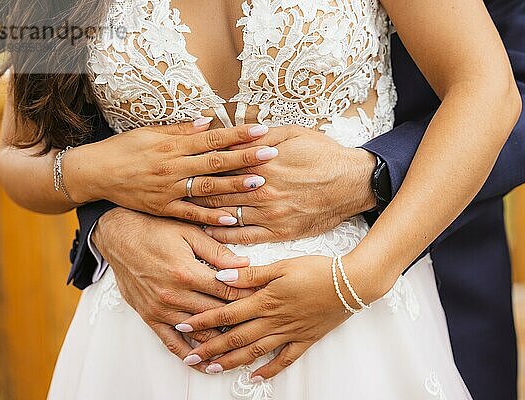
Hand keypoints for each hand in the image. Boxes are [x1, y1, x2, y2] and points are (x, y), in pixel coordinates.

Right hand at [67, 119, 277, 225]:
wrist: (94, 173)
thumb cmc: (123, 149)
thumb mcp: (149, 132)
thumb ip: (180, 130)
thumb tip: (208, 121)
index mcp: (171, 146)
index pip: (211, 139)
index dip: (237, 134)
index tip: (260, 130)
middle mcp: (173, 168)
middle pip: (215, 162)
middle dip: (245, 158)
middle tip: (270, 155)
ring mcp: (169, 191)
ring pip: (207, 188)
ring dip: (234, 186)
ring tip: (259, 183)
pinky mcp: (163, 209)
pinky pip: (190, 214)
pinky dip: (210, 216)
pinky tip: (232, 218)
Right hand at [92, 207, 254, 370]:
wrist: (119, 236)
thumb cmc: (155, 230)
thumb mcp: (189, 233)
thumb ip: (218, 252)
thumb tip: (245, 265)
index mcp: (187, 272)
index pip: (227, 291)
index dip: (249, 295)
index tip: (265, 299)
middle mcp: (174, 295)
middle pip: (216, 314)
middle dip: (240, 318)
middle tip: (260, 322)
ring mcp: (160, 309)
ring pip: (198, 332)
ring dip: (219, 339)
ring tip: (241, 346)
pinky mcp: (149, 316)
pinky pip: (171, 342)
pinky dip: (189, 354)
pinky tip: (204, 362)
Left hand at [175, 256, 354, 378]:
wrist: (351, 283)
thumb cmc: (316, 269)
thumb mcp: (281, 265)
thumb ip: (251, 275)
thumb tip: (222, 277)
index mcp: (266, 300)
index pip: (227, 313)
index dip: (203, 321)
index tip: (183, 327)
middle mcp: (274, 320)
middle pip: (235, 338)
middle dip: (210, 349)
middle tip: (189, 358)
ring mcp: (289, 333)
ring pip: (254, 352)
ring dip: (231, 362)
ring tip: (212, 369)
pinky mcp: (304, 339)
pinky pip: (284, 359)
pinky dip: (269, 371)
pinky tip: (255, 378)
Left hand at [189, 125, 376, 242]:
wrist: (353, 183)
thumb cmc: (324, 155)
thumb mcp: (292, 133)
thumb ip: (258, 137)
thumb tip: (229, 137)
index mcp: (263, 163)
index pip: (221, 165)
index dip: (198, 166)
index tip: (180, 166)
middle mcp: (263, 190)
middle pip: (217, 191)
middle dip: (193, 190)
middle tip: (171, 190)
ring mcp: (271, 213)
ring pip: (227, 214)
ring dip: (202, 213)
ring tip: (181, 211)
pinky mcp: (280, 231)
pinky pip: (245, 237)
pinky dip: (224, 235)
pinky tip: (209, 231)